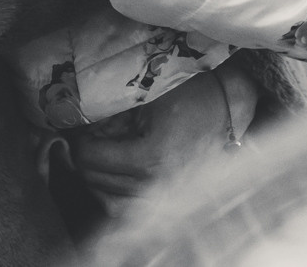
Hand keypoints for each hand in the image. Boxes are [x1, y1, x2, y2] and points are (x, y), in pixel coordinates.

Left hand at [64, 66, 257, 206]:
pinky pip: (127, 212)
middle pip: (94, 180)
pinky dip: (111, 197)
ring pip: (107, 200)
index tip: (77, 129)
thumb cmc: (191, 95)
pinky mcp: (169, 201)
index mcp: (150, 157)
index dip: (77, 141)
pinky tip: (109, 179)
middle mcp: (156, 184)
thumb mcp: (147, 98)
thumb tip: (77, 127)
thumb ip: (111, 115)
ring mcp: (164, 196)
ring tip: (94, 158)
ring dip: (93, 179)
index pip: (91, 158)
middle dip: (82, 159)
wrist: (229, 109)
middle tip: (82, 140)